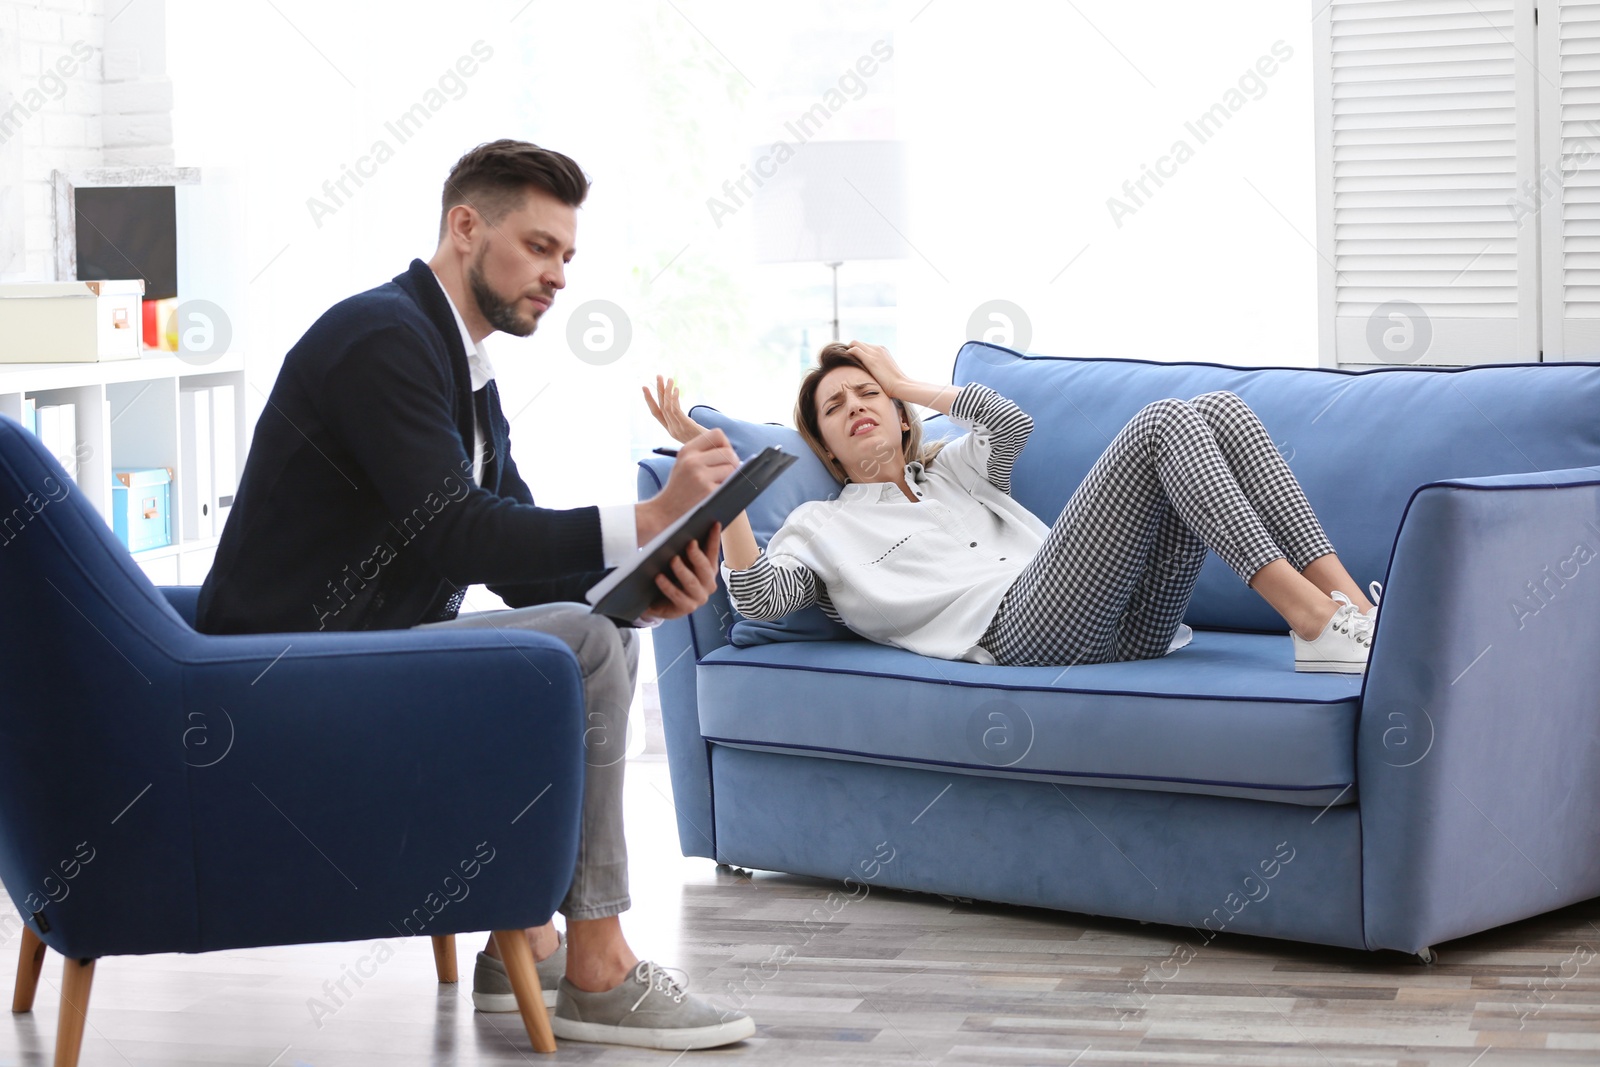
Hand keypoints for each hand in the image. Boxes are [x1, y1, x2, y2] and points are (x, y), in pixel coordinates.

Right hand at [636, 428, 739, 544]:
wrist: (663, 513)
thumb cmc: (678, 489)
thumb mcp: (683, 464)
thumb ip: (702, 454)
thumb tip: (731, 452)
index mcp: (687, 450)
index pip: (717, 434)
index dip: (725, 445)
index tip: (723, 457)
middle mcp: (693, 460)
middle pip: (729, 453)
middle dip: (732, 463)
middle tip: (726, 474)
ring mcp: (700, 476)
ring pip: (732, 468)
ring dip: (730, 478)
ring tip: (719, 484)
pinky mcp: (707, 491)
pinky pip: (729, 485)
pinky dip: (726, 490)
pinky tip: (716, 495)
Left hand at [640, 522, 721, 621]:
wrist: (660, 602)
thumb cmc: (672, 576)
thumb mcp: (679, 561)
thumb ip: (684, 550)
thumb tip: (682, 530)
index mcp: (709, 569)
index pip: (712, 551)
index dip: (714, 538)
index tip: (714, 523)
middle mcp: (708, 583)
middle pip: (705, 568)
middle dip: (697, 555)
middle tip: (690, 543)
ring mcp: (699, 597)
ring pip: (692, 583)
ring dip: (682, 570)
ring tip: (673, 560)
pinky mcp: (687, 608)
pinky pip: (677, 596)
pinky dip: (668, 586)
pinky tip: (659, 577)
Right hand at [641, 375, 707, 444]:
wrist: (714, 452)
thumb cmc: (706, 442)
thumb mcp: (692, 432)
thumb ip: (684, 422)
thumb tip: (680, 407)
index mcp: (671, 430)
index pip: (656, 414)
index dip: (649, 400)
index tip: (644, 388)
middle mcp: (672, 430)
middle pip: (660, 407)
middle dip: (657, 391)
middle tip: (658, 376)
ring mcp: (678, 429)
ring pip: (667, 407)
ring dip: (667, 391)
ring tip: (669, 379)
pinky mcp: (685, 426)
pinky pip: (676, 411)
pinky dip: (674, 399)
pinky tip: (676, 389)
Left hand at [844, 341, 908, 398]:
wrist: (901, 385)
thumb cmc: (894, 383)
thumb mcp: (886, 371)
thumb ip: (878, 367)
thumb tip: (871, 374)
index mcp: (882, 350)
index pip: (865, 345)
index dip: (857, 351)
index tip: (852, 360)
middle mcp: (878, 348)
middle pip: (858, 342)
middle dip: (851, 349)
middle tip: (846, 361)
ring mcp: (874, 353)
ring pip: (854, 343)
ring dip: (848, 351)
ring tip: (845, 362)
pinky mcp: (870, 360)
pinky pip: (854, 350)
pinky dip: (848, 353)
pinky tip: (846, 362)